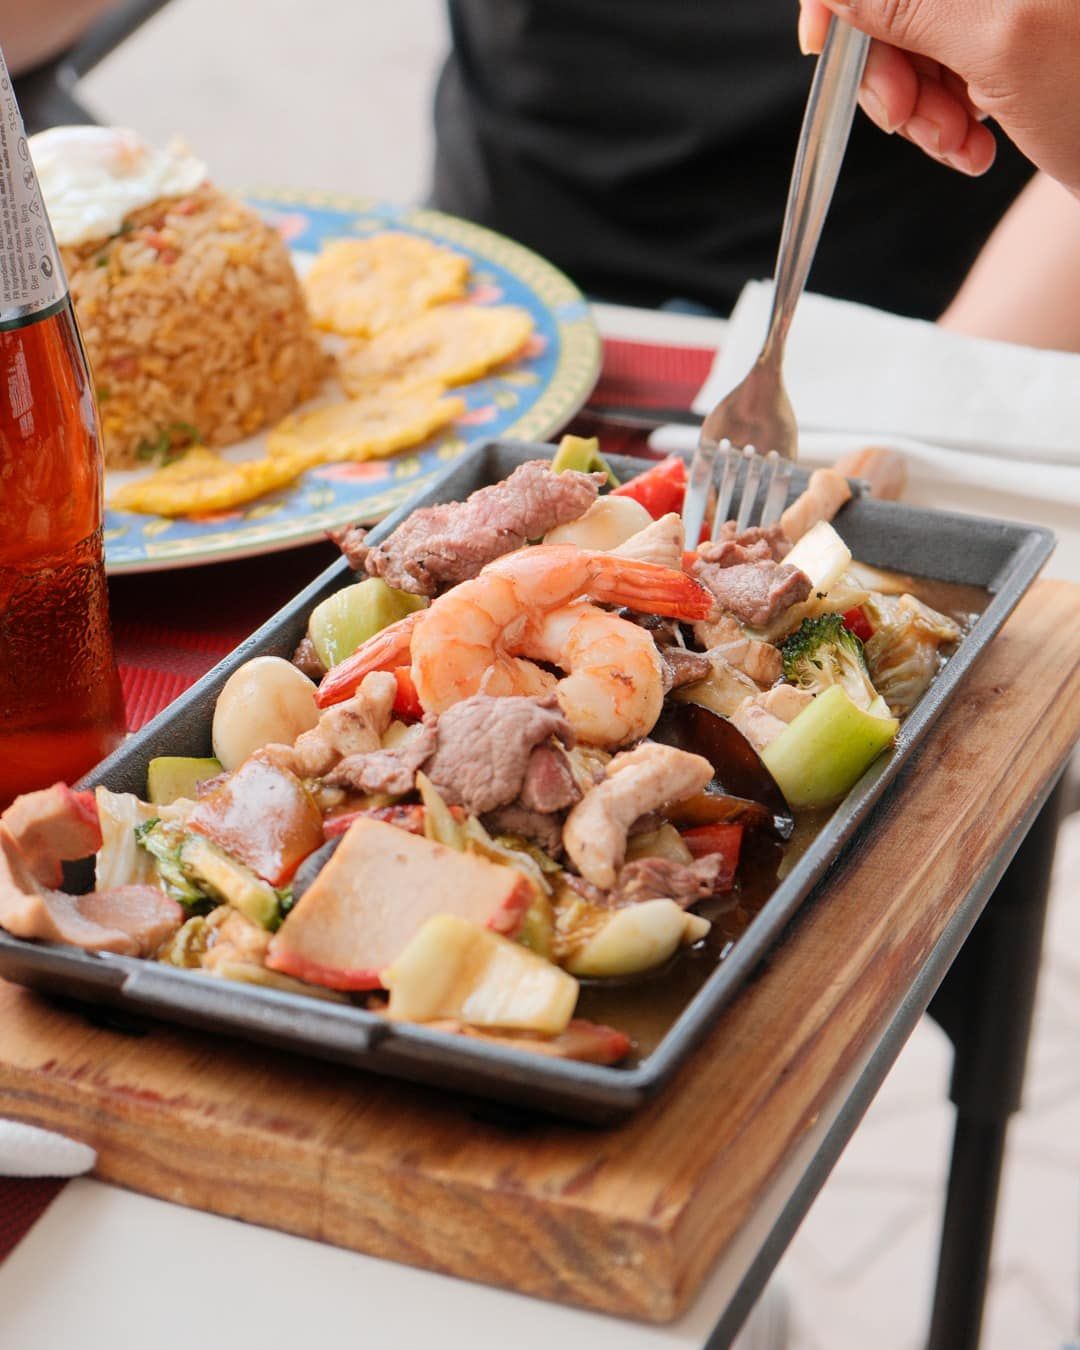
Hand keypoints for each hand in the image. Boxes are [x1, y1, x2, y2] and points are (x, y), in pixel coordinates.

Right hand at [796, 0, 1079, 196]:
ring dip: (920, 107)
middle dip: (889, 67)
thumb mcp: (1000, 42)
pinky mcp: (1015, 39)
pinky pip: (947, 69)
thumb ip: (907, 0)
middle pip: (895, 2)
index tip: (824, 50)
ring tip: (960, 143)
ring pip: (916, 42)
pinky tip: (976, 145)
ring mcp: (1006, 10)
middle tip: (917, 121)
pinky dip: (947, 116)